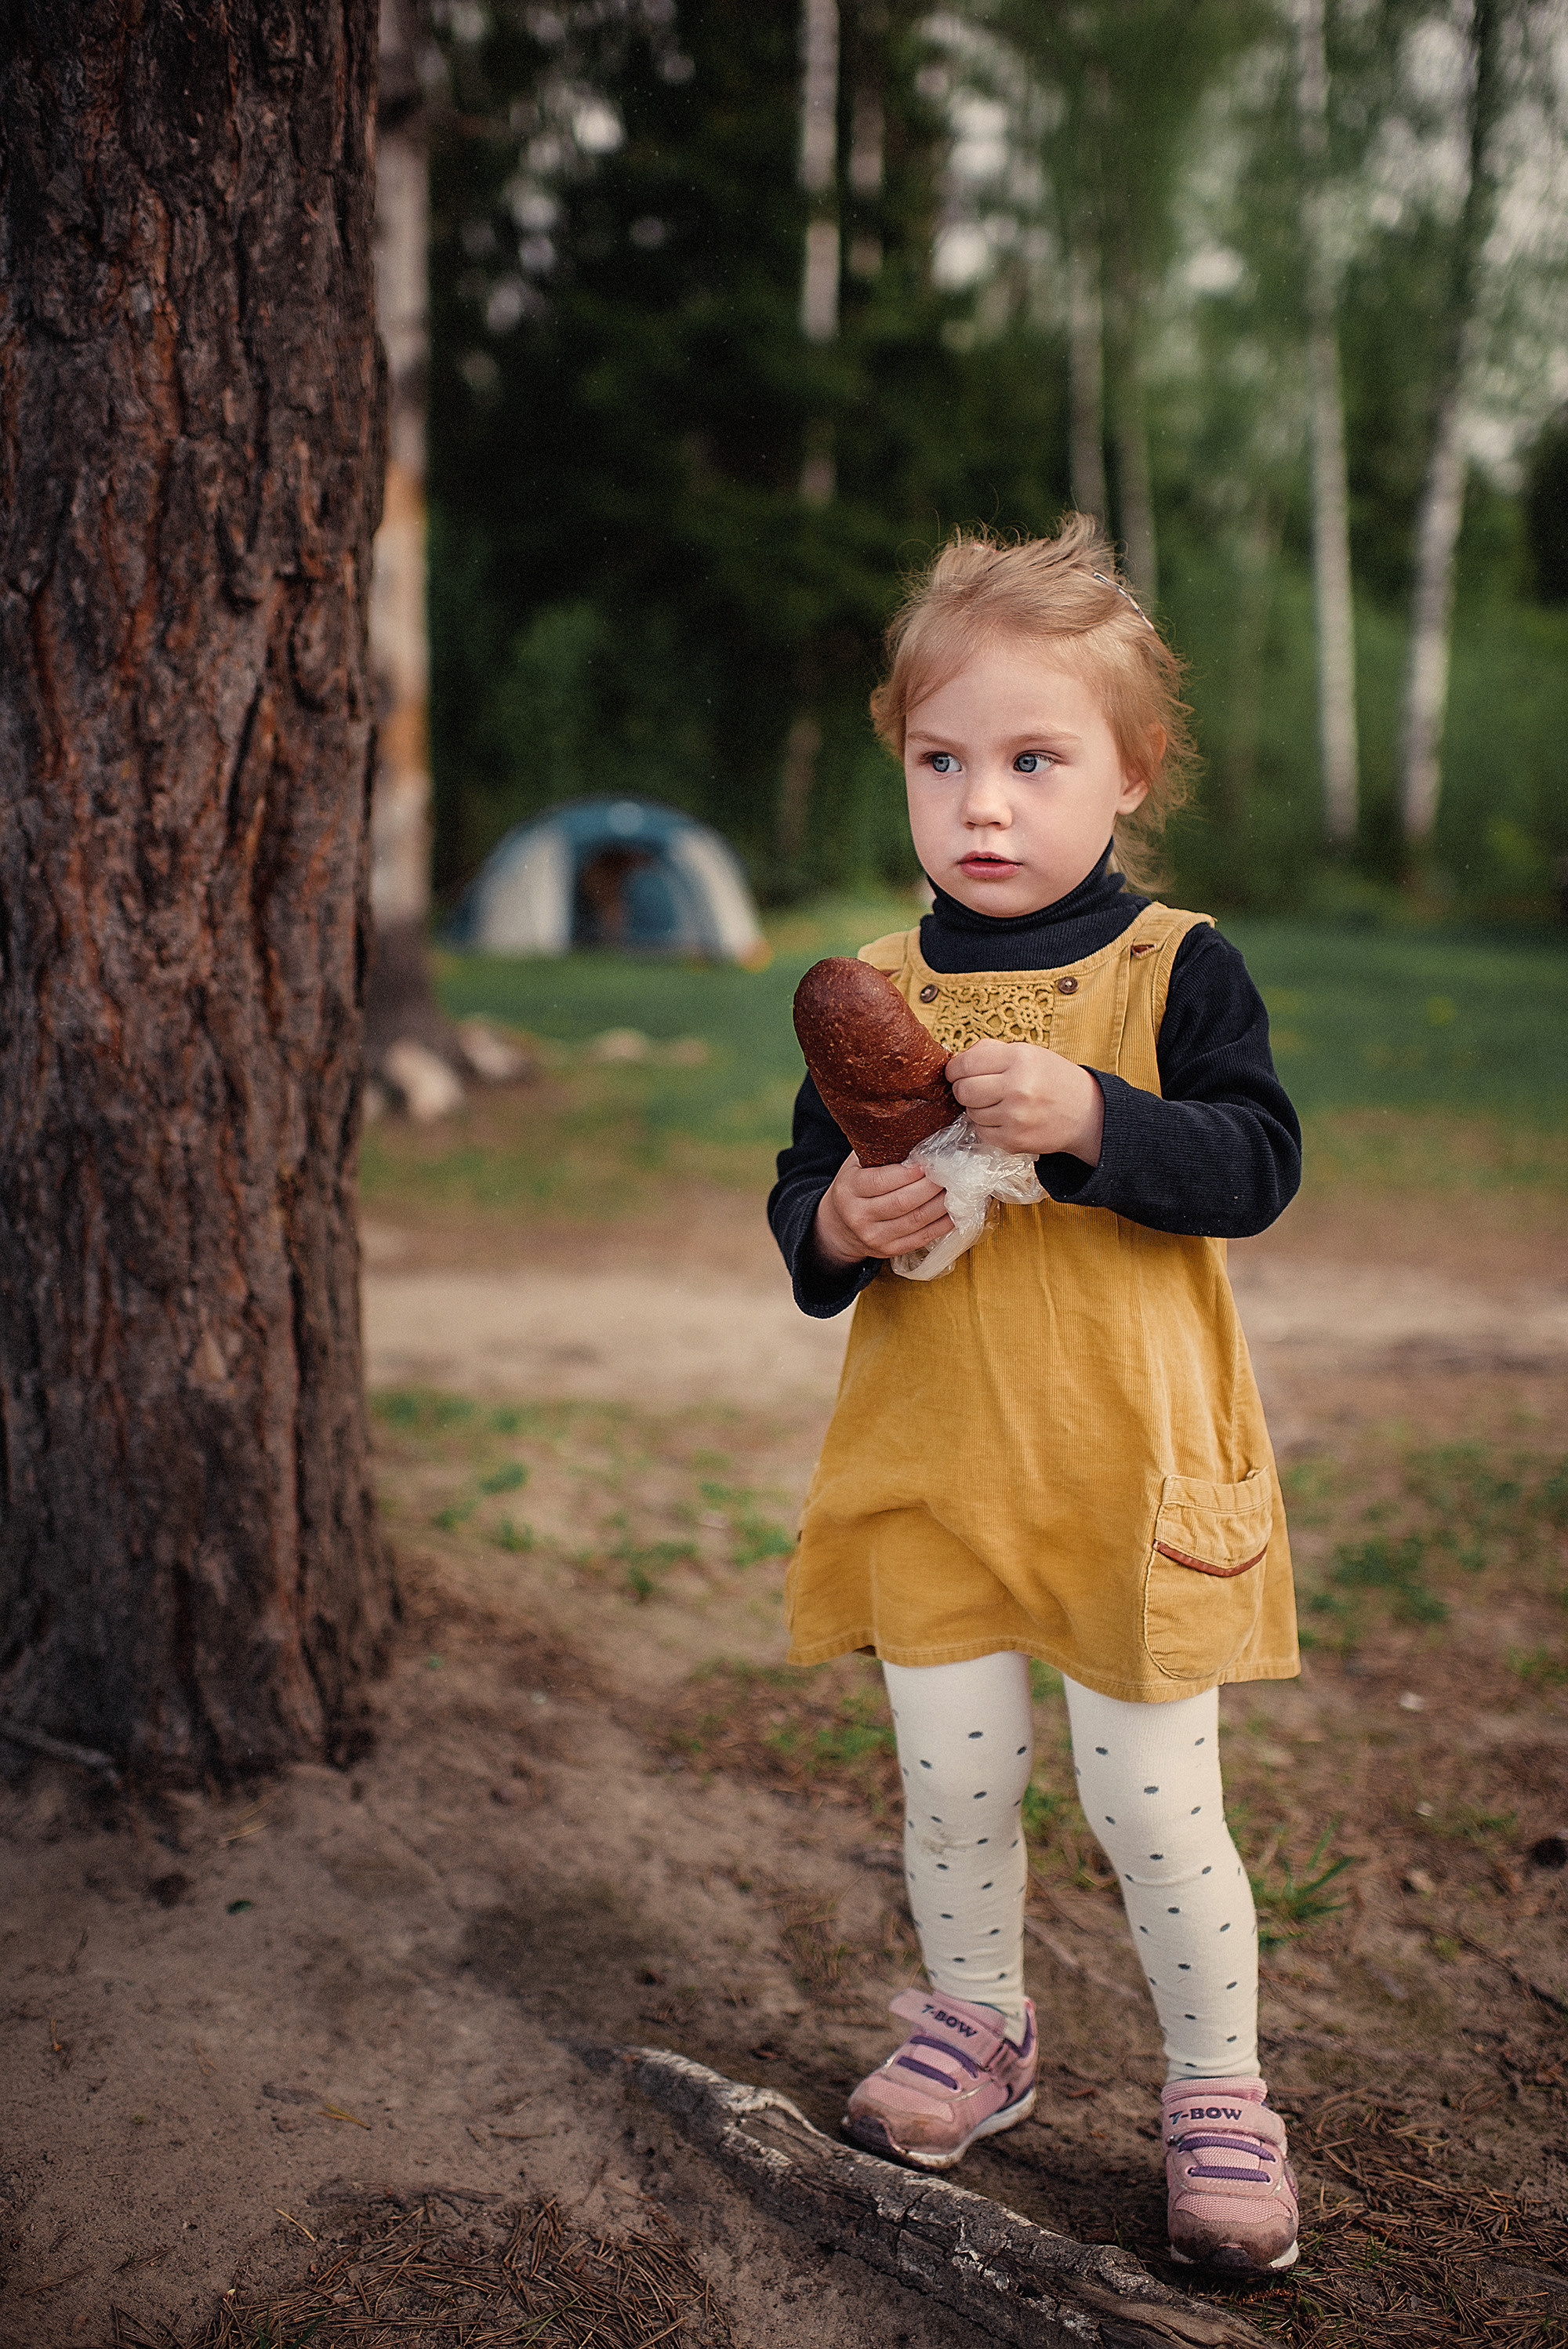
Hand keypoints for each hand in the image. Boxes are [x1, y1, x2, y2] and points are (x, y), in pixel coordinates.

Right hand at [813, 1154, 954, 1265]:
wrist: (840, 1226)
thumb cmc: (854, 1187)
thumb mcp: (855, 1165)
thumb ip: (879, 1152)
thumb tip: (916, 1132)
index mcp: (850, 1190)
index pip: (881, 1181)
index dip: (908, 1173)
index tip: (927, 1161)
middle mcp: (859, 1216)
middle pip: (903, 1202)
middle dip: (931, 1186)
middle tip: (950, 1171)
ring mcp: (875, 1237)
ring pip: (917, 1220)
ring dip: (942, 1203)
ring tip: (956, 1187)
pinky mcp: (891, 1250)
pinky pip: (923, 1237)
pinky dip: (943, 1223)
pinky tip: (954, 1210)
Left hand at [946, 1041, 1104, 1163]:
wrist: (1085, 1112)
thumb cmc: (1053, 1079)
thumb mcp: (1028, 1052)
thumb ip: (990, 1051)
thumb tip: (956, 1060)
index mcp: (1019, 1058)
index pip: (965, 1064)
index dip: (954, 1069)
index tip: (957, 1072)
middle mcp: (1017, 1087)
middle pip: (963, 1090)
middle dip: (963, 1089)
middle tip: (976, 1088)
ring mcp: (1015, 1116)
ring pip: (970, 1112)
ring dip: (977, 1108)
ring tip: (998, 1102)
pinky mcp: (1014, 1140)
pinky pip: (981, 1131)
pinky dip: (987, 1125)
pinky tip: (1004, 1118)